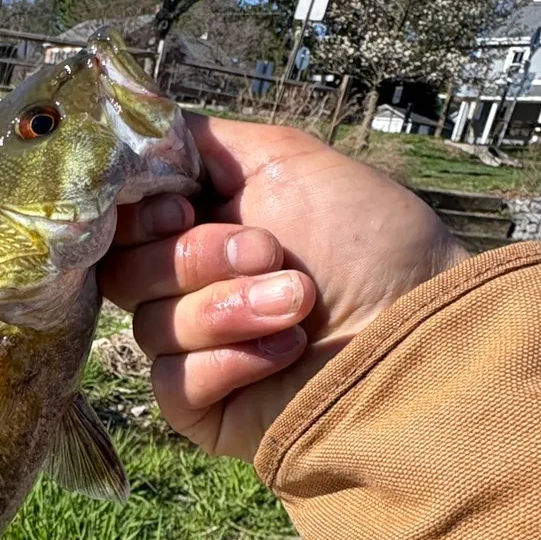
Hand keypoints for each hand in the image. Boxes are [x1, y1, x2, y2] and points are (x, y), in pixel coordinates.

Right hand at [100, 114, 469, 461]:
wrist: (421, 331)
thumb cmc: (371, 242)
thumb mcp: (287, 159)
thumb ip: (198, 141)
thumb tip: (134, 132)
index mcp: (201, 224)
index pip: (119, 221)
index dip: (138, 215)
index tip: (184, 207)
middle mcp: (191, 284)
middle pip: (124, 270)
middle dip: (195, 256)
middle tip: (270, 252)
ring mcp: (196, 348)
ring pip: (149, 324)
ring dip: (228, 308)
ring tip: (299, 305)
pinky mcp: (204, 406)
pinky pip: (172, 381)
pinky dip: (228, 361)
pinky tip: (286, 351)